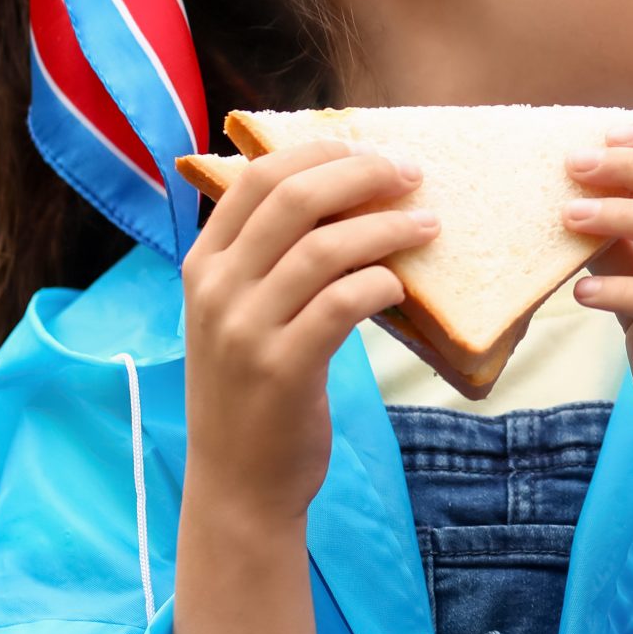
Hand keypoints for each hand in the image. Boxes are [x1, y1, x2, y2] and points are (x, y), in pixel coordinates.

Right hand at [180, 143, 434, 521]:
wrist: (238, 484)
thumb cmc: (254, 389)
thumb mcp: (242, 313)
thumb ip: (272, 257)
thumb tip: (350, 191)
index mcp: (203, 264)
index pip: (257, 178)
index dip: (319, 152)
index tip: (368, 149)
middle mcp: (215, 289)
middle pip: (294, 198)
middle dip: (362, 173)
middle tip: (411, 174)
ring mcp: (244, 329)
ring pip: (325, 247)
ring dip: (387, 227)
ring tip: (429, 226)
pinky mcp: (282, 369)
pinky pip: (343, 303)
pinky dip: (381, 283)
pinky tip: (402, 287)